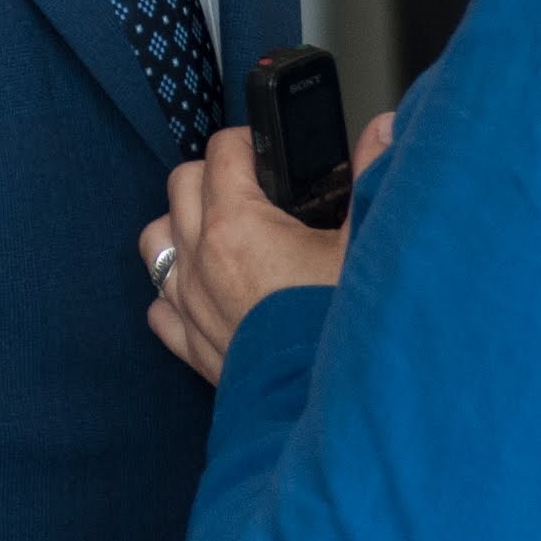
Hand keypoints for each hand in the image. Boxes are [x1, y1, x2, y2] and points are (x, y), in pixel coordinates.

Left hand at [140, 113, 394, 384]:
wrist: (330, 411)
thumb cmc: (346, 330)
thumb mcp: (365, 245)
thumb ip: (371, 177)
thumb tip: (384, 130)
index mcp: (237, 227)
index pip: (220, 152)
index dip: (247, 142)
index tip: (270, 152)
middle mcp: (201, 262)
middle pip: (180, 186)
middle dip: (212, 175)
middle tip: (252, 187)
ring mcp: (190, 306)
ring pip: (156, 241)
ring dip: (181, 227)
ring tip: (221, 231)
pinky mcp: (193, 347)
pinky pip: (161, 307)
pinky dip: (177, 293)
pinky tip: (209, 292)